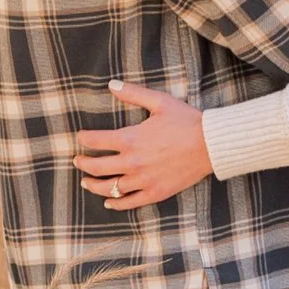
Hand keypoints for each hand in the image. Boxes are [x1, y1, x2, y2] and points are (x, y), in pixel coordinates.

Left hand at [76, 82, 213, 210]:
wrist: (210, 144)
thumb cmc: (186, 121)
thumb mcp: (159, 101)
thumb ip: (133, 93)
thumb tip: (111, 84)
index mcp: (130, 139)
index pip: (96, 141)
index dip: (84, 139)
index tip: (80, 138)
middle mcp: (132, 162)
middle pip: (97, 167)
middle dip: (83, 163)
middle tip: (77, 160)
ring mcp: (143, 180)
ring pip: (110, 188)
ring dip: (94, 185)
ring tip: (86, 182)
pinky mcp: (156, 193)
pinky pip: (130, 202)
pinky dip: (116, 203)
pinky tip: (109, 201)